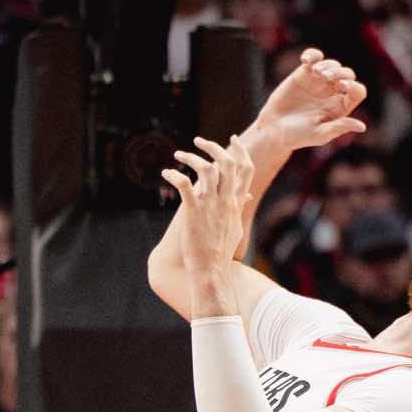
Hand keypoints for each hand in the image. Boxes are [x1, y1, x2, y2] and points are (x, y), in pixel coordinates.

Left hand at [164, 136, 254, 276]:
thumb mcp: (235, 227)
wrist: (211, 271)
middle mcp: (226, 201)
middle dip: (213, 147)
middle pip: (227, 163)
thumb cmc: (220, 252)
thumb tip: (246, 198)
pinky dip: (174, 175)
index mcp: (236, 203)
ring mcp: (211, 206)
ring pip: (206, 169)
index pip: (245, 170)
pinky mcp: (194, 212)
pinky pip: (184, 185)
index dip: (240, 151)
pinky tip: (166, 173)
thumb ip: (239, 208)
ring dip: (191, 157)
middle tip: (198, 140)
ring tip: (178, 155)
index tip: (233, 139)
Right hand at [250, 48, 366, 154]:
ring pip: (332, 65)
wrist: (274, 128)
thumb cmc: (298, 136)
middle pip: (347, 75)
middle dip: (340, 73)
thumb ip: (340, 127)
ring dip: (327, 66)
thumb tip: (362, 127)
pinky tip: (306, 60)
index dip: (354, 86)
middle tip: (327, 77)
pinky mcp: (304, 73)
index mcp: (342, 107)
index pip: (357, 91)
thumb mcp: (320, 134)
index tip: (343, 86)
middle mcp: (333, 92)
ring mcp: (319, 81)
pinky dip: (312, 55)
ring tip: (317, 72)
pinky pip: (314, 58)